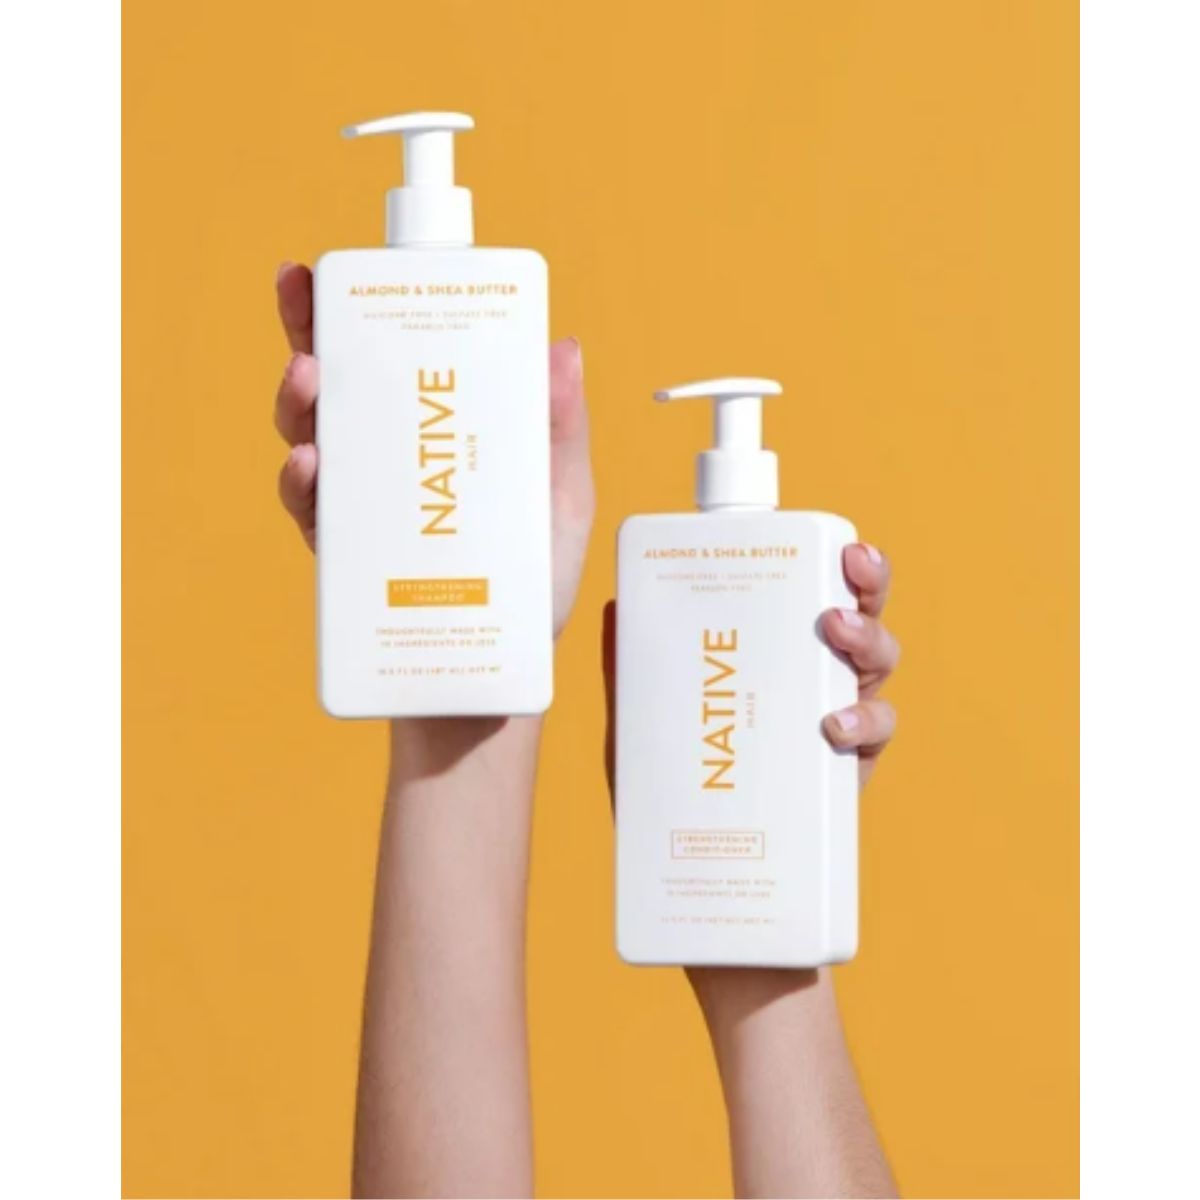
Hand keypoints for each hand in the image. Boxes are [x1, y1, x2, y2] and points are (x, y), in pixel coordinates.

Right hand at [273, 262, 594, 637]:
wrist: (505, 666)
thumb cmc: (537, 577)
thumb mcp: (562, 495)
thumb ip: (559, 428)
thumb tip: (564, 348)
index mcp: (440, 427)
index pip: (394, 353)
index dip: (360, 308)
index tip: (332, 267)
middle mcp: (393, 455)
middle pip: (339, 381)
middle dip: (308, 331)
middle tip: (301, 295)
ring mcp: (367, 501)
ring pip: (312, 436)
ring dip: (298, 401)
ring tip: (306, 378)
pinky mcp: (348, 554)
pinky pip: (312, 511)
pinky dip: (304, 484)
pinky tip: (310, 465)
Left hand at [602, 542, 898, 788]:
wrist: (698, 857)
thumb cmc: (677, 768)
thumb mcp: (644, 710)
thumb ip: (632, 662)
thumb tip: (616, 607)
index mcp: (781, 638)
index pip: (819, 584)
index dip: (841, 558)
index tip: (842, 543)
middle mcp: (819, 665)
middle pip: (863, 610)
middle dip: (868, 585)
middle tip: (843, 576)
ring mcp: (841, 711)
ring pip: (878, 662)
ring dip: (868, 640)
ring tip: (836, 634)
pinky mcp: (850, 762)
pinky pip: (877, 731)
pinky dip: (864, 720)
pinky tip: (832, 723)